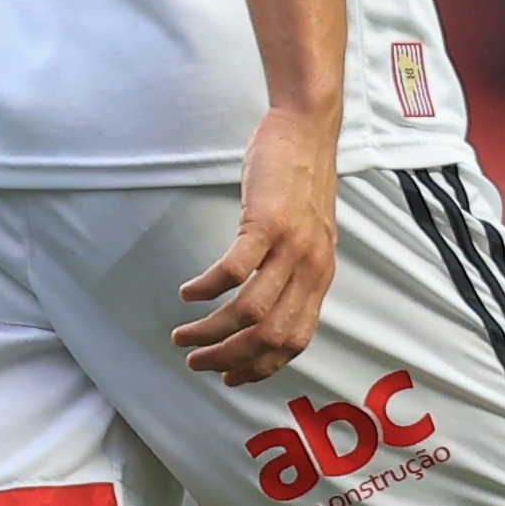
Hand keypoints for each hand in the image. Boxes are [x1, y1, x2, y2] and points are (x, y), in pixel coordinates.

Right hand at [172, 106, 339, 385]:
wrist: (308, 128)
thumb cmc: (301, 180)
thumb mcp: (311, 235)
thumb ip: (296, 271)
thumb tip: (269, 309)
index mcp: (321, 274)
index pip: (295, 340)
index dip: (261, 367)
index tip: (231, 378)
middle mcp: (311, 265)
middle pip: (270, 336)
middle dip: (229, 359)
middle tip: (197, 362)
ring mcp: (291, 244)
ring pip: (248, 311)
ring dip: (211, 332)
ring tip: (183, 334)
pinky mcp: (268, 221)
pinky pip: (233, 270)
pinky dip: (207, 289)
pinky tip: (188, 293)